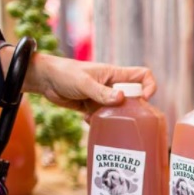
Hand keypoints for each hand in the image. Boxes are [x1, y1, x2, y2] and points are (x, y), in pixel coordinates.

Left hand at [1, 47, 156, 112]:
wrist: (44, 79)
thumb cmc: (64, 73)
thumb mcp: (84, 83)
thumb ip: (102, 93)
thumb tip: (121, 98)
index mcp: (115, 74)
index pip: (142, 75)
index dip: (149, 86)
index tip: (143, 99)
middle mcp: (112, 85)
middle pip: (133, 97)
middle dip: (129, 109)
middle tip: (121, 116)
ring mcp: (103, 96)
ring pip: (118, 110)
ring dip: (111, 117)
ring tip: (99, 117)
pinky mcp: (93, 106)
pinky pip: (103, 117)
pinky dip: (97, 121)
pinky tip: (87, 119)